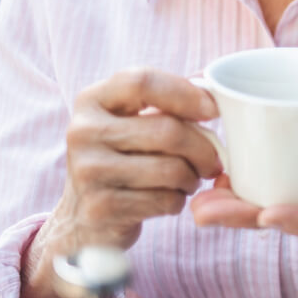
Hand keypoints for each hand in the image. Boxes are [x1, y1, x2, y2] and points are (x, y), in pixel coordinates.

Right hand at [21, 69, 220, 297]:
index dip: (185, 93)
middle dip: (203, 148)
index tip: (212, 110)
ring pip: (171, 169)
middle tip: (213, 160)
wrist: (83, 216)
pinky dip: (178, 200)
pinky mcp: (99, 208)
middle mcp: (83, 131)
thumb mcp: (134, 120)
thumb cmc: (123, 158)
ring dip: (193, 177)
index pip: (142, 81)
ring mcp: (87, 171)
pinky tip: (169, 198)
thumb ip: (169, 99)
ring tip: (189, 179)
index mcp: (92, 100)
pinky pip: (164, 200)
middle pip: (167, 130)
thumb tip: (214, 84)